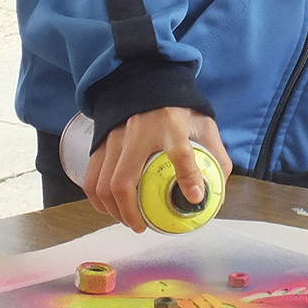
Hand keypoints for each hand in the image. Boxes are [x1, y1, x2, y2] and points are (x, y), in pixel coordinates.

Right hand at [83, 106, 231, 231]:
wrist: (147, 81)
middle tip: (143, 226)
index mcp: (171, 124)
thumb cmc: (179, 109)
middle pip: (124, 181)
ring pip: (104, 183)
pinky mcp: (100, 140)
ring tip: (129, 221)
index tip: (194, 198)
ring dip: (114, 210)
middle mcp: (138, 131)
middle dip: (131, 213)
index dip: (187, 177)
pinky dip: (97, 199)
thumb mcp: (204, 125)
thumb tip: (214, 196)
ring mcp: (114, 136)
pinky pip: (91, 177)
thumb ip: (215, 156)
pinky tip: (109, 209)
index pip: (179, 151)